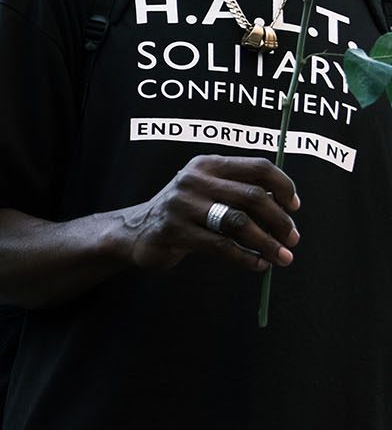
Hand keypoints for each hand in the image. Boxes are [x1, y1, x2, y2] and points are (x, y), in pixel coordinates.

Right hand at [118, 154, 299, 272]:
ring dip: (267, 242)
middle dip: (280, 221)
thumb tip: (287, 207)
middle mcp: (194, 179)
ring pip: (239, 223)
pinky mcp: (174, 231)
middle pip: (253, 197)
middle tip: (293, 239)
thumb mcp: (209, 192)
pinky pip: (221, 246)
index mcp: (208, 164)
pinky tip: (257, 265)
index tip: (294, 207)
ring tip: (282, 257)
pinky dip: (245, 257)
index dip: (284, 187)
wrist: (136, 232)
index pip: (258, 167)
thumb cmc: (184, 213)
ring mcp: (182, 205)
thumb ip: (240, 192)